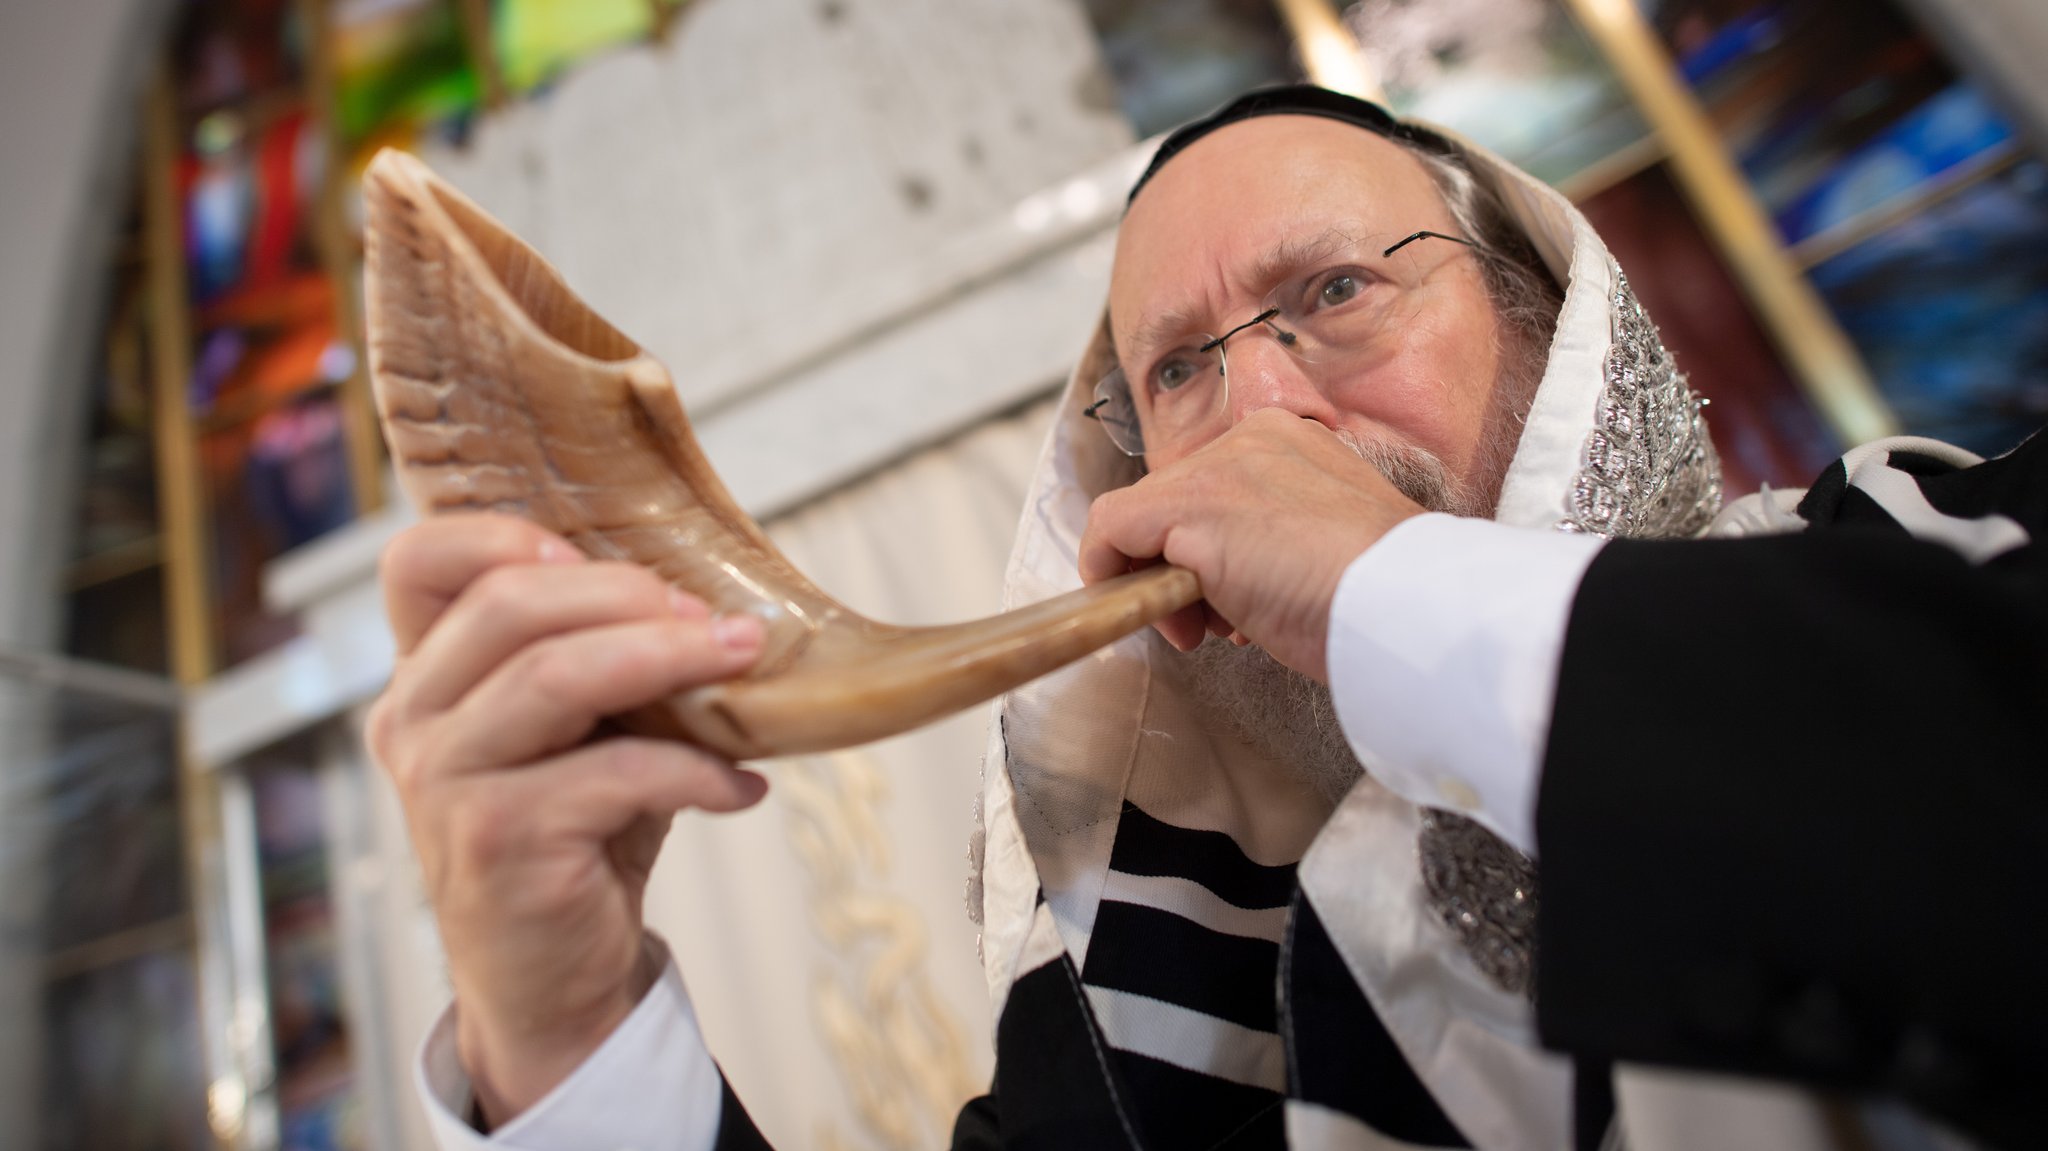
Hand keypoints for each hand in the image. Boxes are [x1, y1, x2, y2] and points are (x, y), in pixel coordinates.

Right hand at [365, 514, 767, 1125]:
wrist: (550, 976)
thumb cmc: (572, 835)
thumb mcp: (578, 735)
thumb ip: (605, 661)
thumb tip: (720, 602)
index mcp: (426, 677)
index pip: (417, 562)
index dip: (501, 534)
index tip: (592, 553)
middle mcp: (415, 719)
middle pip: (509, 603)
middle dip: (630, 595)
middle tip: (717, 620)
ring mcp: (446, 781)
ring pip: (556, 675)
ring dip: (669, 658)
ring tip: (742, 663)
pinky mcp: (497, 839)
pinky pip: (614, 772)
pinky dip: (696, 770)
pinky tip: (741, 786)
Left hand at [1078, 409, 1425, 680]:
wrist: (1406, 604)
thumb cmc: (1382, 593)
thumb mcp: (1331, 548)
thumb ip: (1278, 542)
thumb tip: (1231, 578)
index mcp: (1293, 443)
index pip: (1217, 490)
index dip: (1214, 553)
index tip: (1239, 605)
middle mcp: (1251, 439)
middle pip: (1176, 506)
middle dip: (1186, 574)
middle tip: (1219, 627)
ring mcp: (1218, 469)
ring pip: (1142, 520)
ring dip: (1165, 584)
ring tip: (1218, 630)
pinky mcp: (1187, 506)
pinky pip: (1109, 529)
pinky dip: (1112, 574)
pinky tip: (1168, 620)